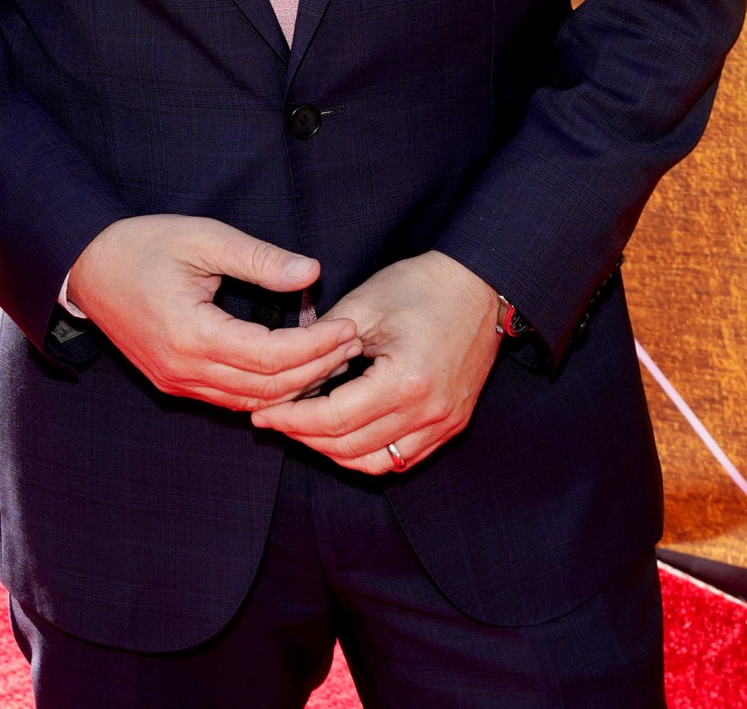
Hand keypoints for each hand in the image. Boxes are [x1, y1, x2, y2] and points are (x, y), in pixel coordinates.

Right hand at [63, 215, 358, 412]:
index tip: (348, 326)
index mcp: (191, 333)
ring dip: (295, 385)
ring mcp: (177, 382)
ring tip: (333, 356)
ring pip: (250, 403)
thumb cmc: (144, 245)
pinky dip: (267, 390)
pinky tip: (295, 369)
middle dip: (315, 370)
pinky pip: (230, 400)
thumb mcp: (204, 237)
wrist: (87, 267)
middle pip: (266, 389)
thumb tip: (311, 273)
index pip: (270, 357)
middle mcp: (183, 369)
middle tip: (351, 343)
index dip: (316, 347)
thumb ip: (259, 258)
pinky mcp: (175, 383)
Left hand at [251, 251, 502, 474]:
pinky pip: (402, 458)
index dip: (292, 420)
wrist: (482, 283)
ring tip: (307, 429)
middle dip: (305, 437)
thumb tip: (288, 376)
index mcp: (406, 380)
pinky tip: (346, 433)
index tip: (264, 414)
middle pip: (350, 448)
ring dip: (335, 451)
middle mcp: (428, 411)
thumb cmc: (424, 285)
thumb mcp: (364, 304)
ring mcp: (445, 422)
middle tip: (277, 420)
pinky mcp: (452, 423)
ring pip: (376, 463)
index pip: (334, 420)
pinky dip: (369, 453)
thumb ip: (323, 344)